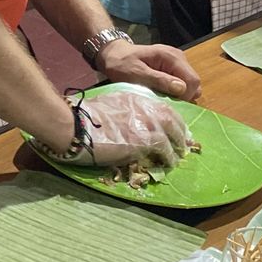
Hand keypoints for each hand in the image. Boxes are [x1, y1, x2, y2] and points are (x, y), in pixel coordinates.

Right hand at [45, 83, 190, 167]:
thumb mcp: (109, 105)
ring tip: (179, 156)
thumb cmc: (85, 117)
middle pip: (171, 118)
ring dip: (177, 145)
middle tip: (183, 142)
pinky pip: (164, 149)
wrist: (78, 126)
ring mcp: (146, 123)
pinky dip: (169, 156)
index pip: (160, 107)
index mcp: (135, 99)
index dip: (170, 119)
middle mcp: (145, 108)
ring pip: (171, 134)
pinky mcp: (144, 140)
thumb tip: (127, 119)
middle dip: (180, 131)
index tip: (173, 127)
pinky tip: (169, 163)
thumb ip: (124, 110)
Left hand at [96, 38, 201, 100]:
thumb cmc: (122, 64)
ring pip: (188, 84)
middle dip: (182, 95)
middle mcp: (178, 57)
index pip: (192, 80)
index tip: (170, 103)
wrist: (113, 55)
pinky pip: (181, 82)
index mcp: (171, 57)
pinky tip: (160, 91)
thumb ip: (159, 80)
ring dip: (177, 94)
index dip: (185, 96)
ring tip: (160, 96)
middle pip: (192, 82)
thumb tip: (182, 89)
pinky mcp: (173, 67)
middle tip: (163, 101)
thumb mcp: (137, 74)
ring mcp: (177, 61)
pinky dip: (173, 90)